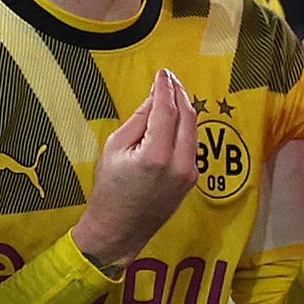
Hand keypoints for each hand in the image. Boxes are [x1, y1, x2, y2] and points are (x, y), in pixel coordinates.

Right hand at [74, 67, 204, 271]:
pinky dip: (184, 127)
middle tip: (168, 78)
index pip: (167, 110)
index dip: (165, 87)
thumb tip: (155, 98)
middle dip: (178, 93)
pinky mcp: (192, 179)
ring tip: (171, 94)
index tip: (161, 73)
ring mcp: (189, 173)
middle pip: (187, 116)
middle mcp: (179, 163)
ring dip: (184, 108)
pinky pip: (191, 144)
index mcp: (156, 155)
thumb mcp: (114, 148)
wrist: (119, 230)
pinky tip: (173, 119)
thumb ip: (138, 120)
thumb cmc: (110, 191)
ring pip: (193, 129)